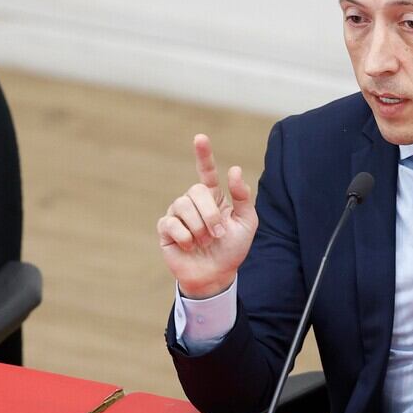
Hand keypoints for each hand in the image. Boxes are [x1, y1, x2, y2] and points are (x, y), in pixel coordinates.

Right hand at [157, 134, 258, 298]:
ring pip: (182, 205)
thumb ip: (243, 197)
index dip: (203, 154)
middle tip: (218, 233)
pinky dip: (185, 237)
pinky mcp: (166, 229)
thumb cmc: (232, 248)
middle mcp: (194, 201)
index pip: (206, 171)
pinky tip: (190, 246)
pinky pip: (171, 223)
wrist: (217, 274)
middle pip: (196, 190)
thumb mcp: (246, 222)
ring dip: (199, 227)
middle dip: (210, 213)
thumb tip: (234, 169)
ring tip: (204, 242)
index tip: (200, 138)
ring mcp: (178, 214)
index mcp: (214, 197)